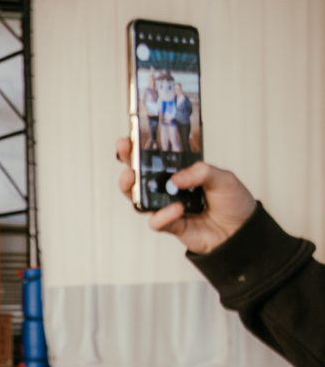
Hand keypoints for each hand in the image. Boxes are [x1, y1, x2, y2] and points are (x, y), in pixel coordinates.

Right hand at [115, 137, 257, 253]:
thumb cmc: (232, 201)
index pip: (158, 157)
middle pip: (140, 174)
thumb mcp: (223, 177)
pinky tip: (177, 208)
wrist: (240, 231)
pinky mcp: (169, 225)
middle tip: (126, 150)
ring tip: (133, 178)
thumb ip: (201, 172)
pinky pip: (156, 220)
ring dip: (131, 187)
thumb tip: (176, 179)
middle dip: (128, 161)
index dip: (142, 147)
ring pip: (138, 198)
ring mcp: (166, 206)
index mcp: (181, 172)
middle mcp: (169, 188)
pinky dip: (163, 215)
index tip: (133, 135)